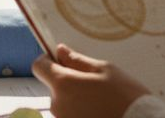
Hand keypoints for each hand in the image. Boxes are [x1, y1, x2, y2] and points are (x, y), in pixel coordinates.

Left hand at [31, 44, 148, 117]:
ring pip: (64, 103)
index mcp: (63, 84)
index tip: (60, 60)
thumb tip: (60, 51)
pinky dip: (81, 112)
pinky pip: (71, 115)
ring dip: (75, 99)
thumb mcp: (105, 70)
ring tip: (100, 100)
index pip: (39, 67)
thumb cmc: (125, 97)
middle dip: (68, 82)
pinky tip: (99, 111)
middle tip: (93, 83)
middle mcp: (57, 105)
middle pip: (54, 87)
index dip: (48, 61)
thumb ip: (78, 60)